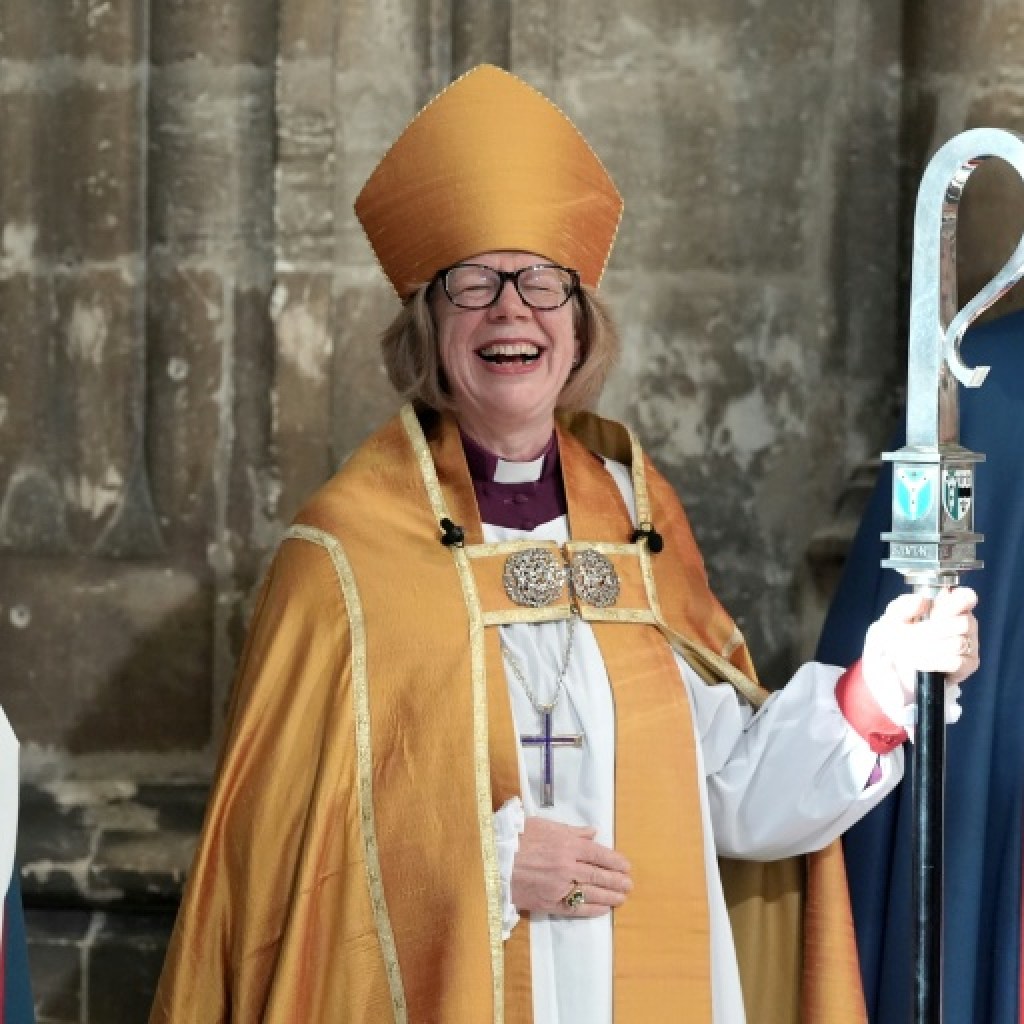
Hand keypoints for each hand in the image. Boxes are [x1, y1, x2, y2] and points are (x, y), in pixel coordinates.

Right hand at [510, 816, 631, 917]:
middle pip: (598, 875)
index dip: (615, 861)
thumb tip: (593, 832)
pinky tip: (603, 909)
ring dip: (610, 896)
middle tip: (629, 884)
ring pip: (591, 893)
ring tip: (622, 898)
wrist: (494, 861)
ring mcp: (559, 886)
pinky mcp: (549, 903)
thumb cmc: (518, 838)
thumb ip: (572, 831)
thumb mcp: (545, 826)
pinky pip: (575, 908)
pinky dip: (592, 909)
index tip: (626, 866)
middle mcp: (567, 866)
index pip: (598, 854)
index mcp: (566, 845)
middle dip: (616, 880)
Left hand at [862, 586, 979, 709]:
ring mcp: (968, 645)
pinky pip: (956, 662)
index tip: (936, 610)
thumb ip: (902, 606)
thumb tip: (921, 600)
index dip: (956, 602)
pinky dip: (934, 662)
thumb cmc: (891, 640)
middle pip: (963, 622)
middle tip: (911, 636)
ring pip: (958, 642)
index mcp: (946, 606)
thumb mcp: (889, 620)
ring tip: (910, 652)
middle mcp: (963, 624)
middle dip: (932, 629)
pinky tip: (919, 663)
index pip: (966, 597)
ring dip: (929, 647)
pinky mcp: (966, 666)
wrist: (886, 673)